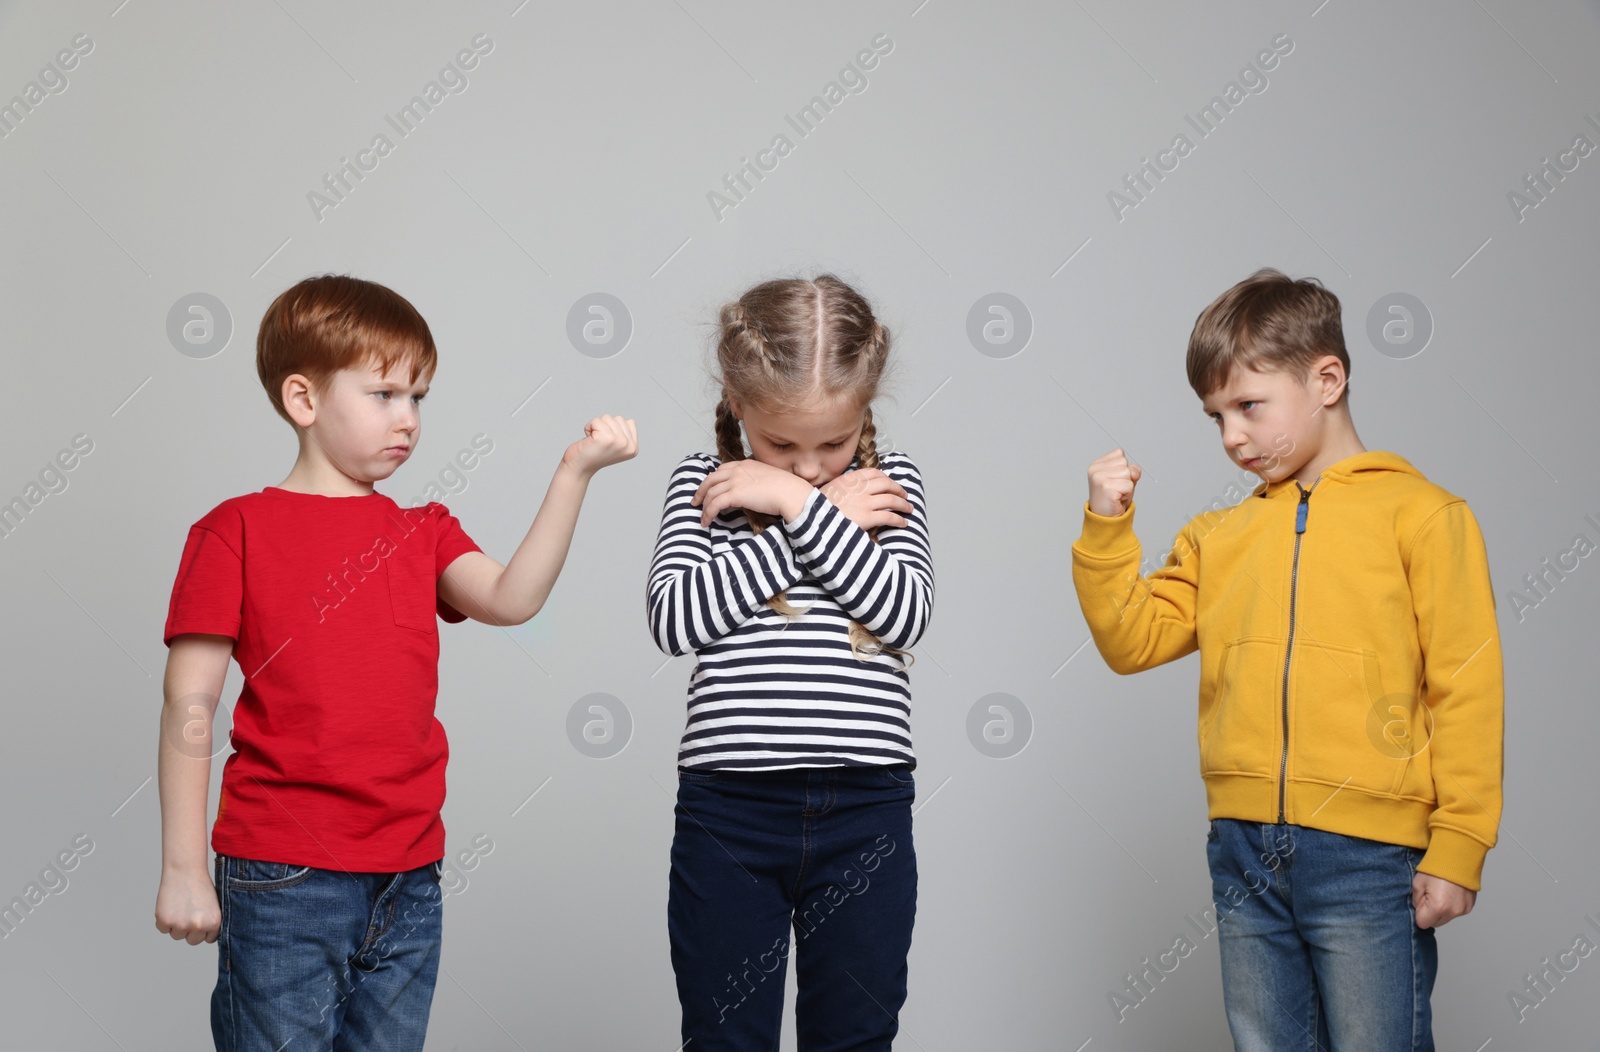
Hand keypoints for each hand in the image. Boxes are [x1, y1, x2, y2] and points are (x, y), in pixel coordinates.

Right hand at [155, 867, 220, 944]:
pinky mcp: (164, 921)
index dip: (203, 929)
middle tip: (189, 913)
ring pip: (177, 935)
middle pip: (192, 940)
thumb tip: (206, 937)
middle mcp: (198, 926)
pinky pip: (163, 929)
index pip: (208, 939)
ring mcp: (180, 924)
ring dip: (176, 925)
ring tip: (181, 907)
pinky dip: (164, 921)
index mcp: (214, 922)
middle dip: (190, 930)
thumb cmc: (201, 885)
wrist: (185, 869)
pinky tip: (171, 906)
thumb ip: (210, 922)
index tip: (200, 920)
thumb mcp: (215, 905)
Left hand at [562, 415, 637, 477]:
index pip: (629, 422)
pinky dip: (588, 428)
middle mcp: (629, 446)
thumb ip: (624, 434)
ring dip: (596, 427)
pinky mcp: (605, 438)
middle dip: (605, 427)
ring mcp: (618, 441)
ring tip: (594, 442)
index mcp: (633, 448)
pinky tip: (588, 440)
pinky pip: (596, 421)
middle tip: (599, 443)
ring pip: (607, 418)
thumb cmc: (594, 454)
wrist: (578, 468)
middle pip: (618, 419)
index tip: (608, 443)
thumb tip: (630, 421)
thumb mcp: (615, 445)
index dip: (614, 429)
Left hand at [692, 459, 812, 527]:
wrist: (791, 493)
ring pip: (710, 493)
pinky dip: (708, 513)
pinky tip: (707, 521)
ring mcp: (735, 481)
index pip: (722, 469)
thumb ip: (757, 481)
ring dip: (704, 506)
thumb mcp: (770, 478)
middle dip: (701, 491)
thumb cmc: (788, 489)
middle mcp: (738, 470)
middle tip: (696, 502)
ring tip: (702, 517)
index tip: (709, 489)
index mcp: (747, 464)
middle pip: (711, 479)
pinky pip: (714, 504)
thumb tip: (753, 493)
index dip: (713, 480)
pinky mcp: (735, 494)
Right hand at [820, 469, 910, 531]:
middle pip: (887, 485)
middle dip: (898, 489)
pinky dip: (899, 519)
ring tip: (908, 508)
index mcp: (850, 479)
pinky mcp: (867, 518)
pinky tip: (903, 523)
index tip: (890, 482)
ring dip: (903, 504)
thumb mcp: (827, 490)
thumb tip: (846, 493)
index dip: (886, 477)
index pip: (873, 473)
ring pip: (892, 500)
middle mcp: (860, 488)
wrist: (809, 515)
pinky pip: (889, 516)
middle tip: (904, 495)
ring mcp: (864, 503)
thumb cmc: (814, 506)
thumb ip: (841, 488)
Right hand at [1088, 448, 1141, 516]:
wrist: (1105, 520)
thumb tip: (1135, 470)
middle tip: (1118, 490)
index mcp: (1096, 465)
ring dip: (1128, 486)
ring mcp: (1100, 478)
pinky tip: (1118, 499)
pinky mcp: (1107, 487)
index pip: (1119, 454)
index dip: (1124, 468)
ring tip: (1118, 494)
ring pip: (1128, 473)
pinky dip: (1128, 494)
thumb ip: (1130, 471)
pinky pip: (1129, 485)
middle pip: (1125, 462)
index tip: (1115, 481)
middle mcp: (1095, 470)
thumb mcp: (1123, 480)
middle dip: (1127, 477)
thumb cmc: (1113, 500)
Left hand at [1412, 871, 1475, 928]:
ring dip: (1441, 910)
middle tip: (1430, 895)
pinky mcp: (1470, 906)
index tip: (1421, 901)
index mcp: (1438, 907)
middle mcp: (1452, 912)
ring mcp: (1463, 910)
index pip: (1423, 923)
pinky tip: (1450, 892)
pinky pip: (1456, 912)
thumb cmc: (1436, 868)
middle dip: (1430, 913)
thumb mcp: (1418, 883)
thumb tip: (1419, 909)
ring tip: (1441, 892)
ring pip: (1446, 918)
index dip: (1419, 913)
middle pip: (1435, 923)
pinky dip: (1451, 906)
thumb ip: (1416, 901)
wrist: (1457, 857)